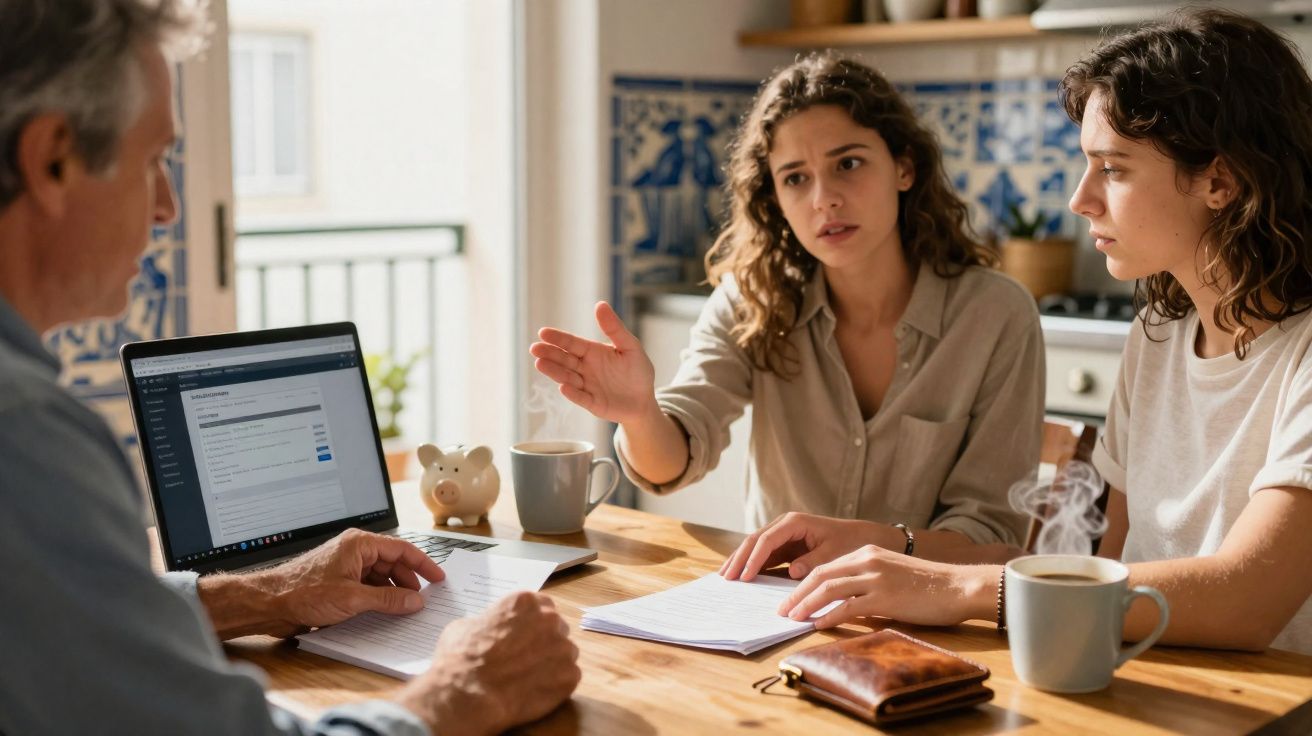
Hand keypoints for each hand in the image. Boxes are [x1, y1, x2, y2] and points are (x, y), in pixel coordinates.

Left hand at [199, 529, 444, 638]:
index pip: (402, 549)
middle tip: (422, 599)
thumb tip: (414, 601)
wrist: (270, 603)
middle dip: (408, 581)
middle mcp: (354, 551)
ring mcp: (345, 566)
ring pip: (379, 576)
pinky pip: (366, 586)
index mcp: (359, 544)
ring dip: (392, 591)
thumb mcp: (353, 598)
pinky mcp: (338, 582)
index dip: (423, 563)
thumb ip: (388, 600)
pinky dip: (378, 597)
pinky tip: (384, 611)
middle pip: (392, 563)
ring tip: (404, 608)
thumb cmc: (303, 591)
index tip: (438, 578)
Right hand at [397, 591, 580, 735]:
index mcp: (526, 601)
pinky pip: (568, 677)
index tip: (525, 635)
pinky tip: (535, 691)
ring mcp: (563, 647)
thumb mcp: (466, 625)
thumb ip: (489, 621)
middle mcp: (550, 619)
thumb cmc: (461, 657)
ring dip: (552, 662)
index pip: (541, 606)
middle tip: (527, 657)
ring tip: (530, 677)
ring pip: (565, 653)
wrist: (469, 693)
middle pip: (556, 628)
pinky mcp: (570, 675)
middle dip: (545, 641)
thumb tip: (489, 628)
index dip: (533, 623)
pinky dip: (555, 685)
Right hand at [530, 301, 657, 424]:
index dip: (558, 338)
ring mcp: (586, 386)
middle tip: (534, 348)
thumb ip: (614, 328)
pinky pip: (581, 398)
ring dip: (554, 371)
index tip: (543, 333)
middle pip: (564, 360)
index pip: (572, 344)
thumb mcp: (630, 346)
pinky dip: (572, 393)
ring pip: (567, 377)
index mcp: (592, 352)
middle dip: (549, 354)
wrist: (644, 401)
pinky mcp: (592, 403)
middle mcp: (585, 368)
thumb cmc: (638, 371)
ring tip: (540, 364)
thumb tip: (600, 304)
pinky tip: (563, 386)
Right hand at [719, 512, 886, 581]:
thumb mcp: (833, 553)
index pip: (767, 539)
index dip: (754, 558)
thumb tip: (792, 572)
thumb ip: (813, 562)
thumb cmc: (848, 543)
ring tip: (724, 577)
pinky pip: (762, 555)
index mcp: (794, 523)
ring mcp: (781, 535)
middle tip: (725, 578)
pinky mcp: (783, 546)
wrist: (859, 537)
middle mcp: (784, 525)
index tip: (745, 576)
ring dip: (739, 561)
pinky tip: (739, 577)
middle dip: (739, 559)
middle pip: (754, 540)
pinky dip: (750, 565)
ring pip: (754, 547)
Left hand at [778, 544, 996, 628]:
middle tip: (781, 609)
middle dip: (797, 594)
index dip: (803, 583)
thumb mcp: (891, 576)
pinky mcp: (885, 596)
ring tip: (791, 618)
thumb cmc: (928, 586)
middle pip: (820, 575)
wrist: (958, 586)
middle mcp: (867, 560)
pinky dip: (829, 616)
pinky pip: (848, 606)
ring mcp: (876, 578)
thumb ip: (866, 585)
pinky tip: (817, 625)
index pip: (825, 567)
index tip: (789, 598)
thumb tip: (842, 605)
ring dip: (806, 604)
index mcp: (867, 554)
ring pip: (829, 588)